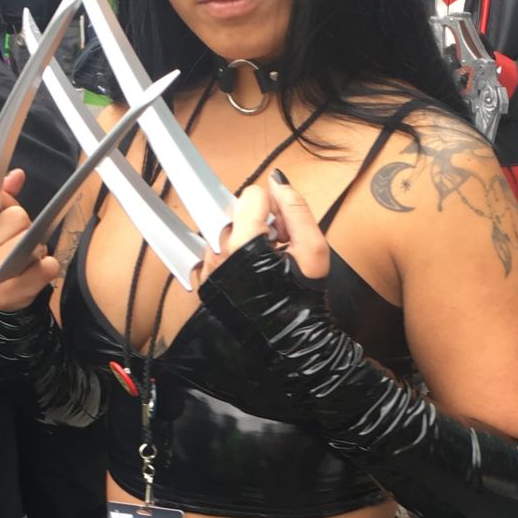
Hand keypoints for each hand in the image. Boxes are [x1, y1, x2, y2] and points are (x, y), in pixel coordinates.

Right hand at [0, 168, 57, 312]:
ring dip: (37, 248)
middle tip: (18, 242)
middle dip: (25, 228)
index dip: (6, 208)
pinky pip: (44, 268)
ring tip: (26, 257)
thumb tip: (17, 175)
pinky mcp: (6, 295)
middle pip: (18, 218)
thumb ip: (3, 195)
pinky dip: (48, 266)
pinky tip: (38, 269)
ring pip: (32, 242)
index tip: (7, 216)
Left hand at [193, 177, 329, 290]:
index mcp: (243, 242)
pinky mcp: (205, 276)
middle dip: (258, 221)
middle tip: (275, 246)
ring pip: (226, 227)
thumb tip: (277, 181)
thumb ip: (295, 207)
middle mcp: (219, 251)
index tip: (282, 232)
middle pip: (236, 209)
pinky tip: (249, 270)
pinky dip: (232, 252)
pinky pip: (216, 247)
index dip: (274, 209)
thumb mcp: (312, 247)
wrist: (288, 336)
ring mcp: (209, 265)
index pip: (252, 194)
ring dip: (244, 237)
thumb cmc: (301, 296)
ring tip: (262, 260)